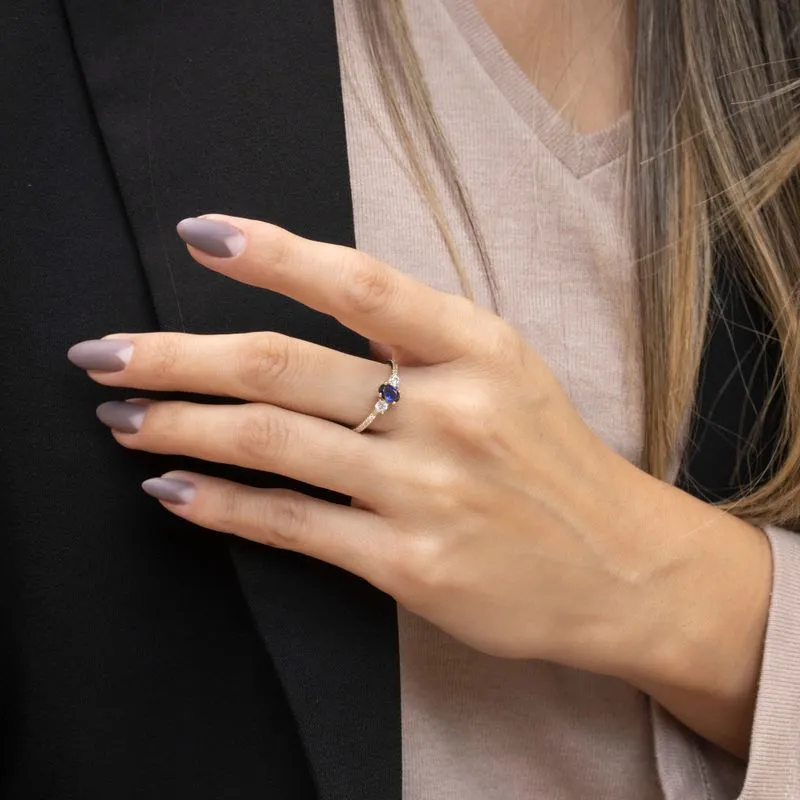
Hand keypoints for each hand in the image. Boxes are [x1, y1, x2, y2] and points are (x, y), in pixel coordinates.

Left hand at [68, 214, 690, 672]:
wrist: (621, 566)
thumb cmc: (553, 462)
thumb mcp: (506, 372)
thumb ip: (418, 342)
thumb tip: (303, 317)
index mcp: (478, 347)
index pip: (359, 283)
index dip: (272, 253)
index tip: (200, 236)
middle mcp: (449, 412)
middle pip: (285, 368)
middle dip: (178, 357)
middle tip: (105, 353)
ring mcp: (425, 492)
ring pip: (272, 445)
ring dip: (181, 427)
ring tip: (123, 418)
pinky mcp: (408, 566)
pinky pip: (292, 525)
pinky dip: (223, 505)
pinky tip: (175, 488)